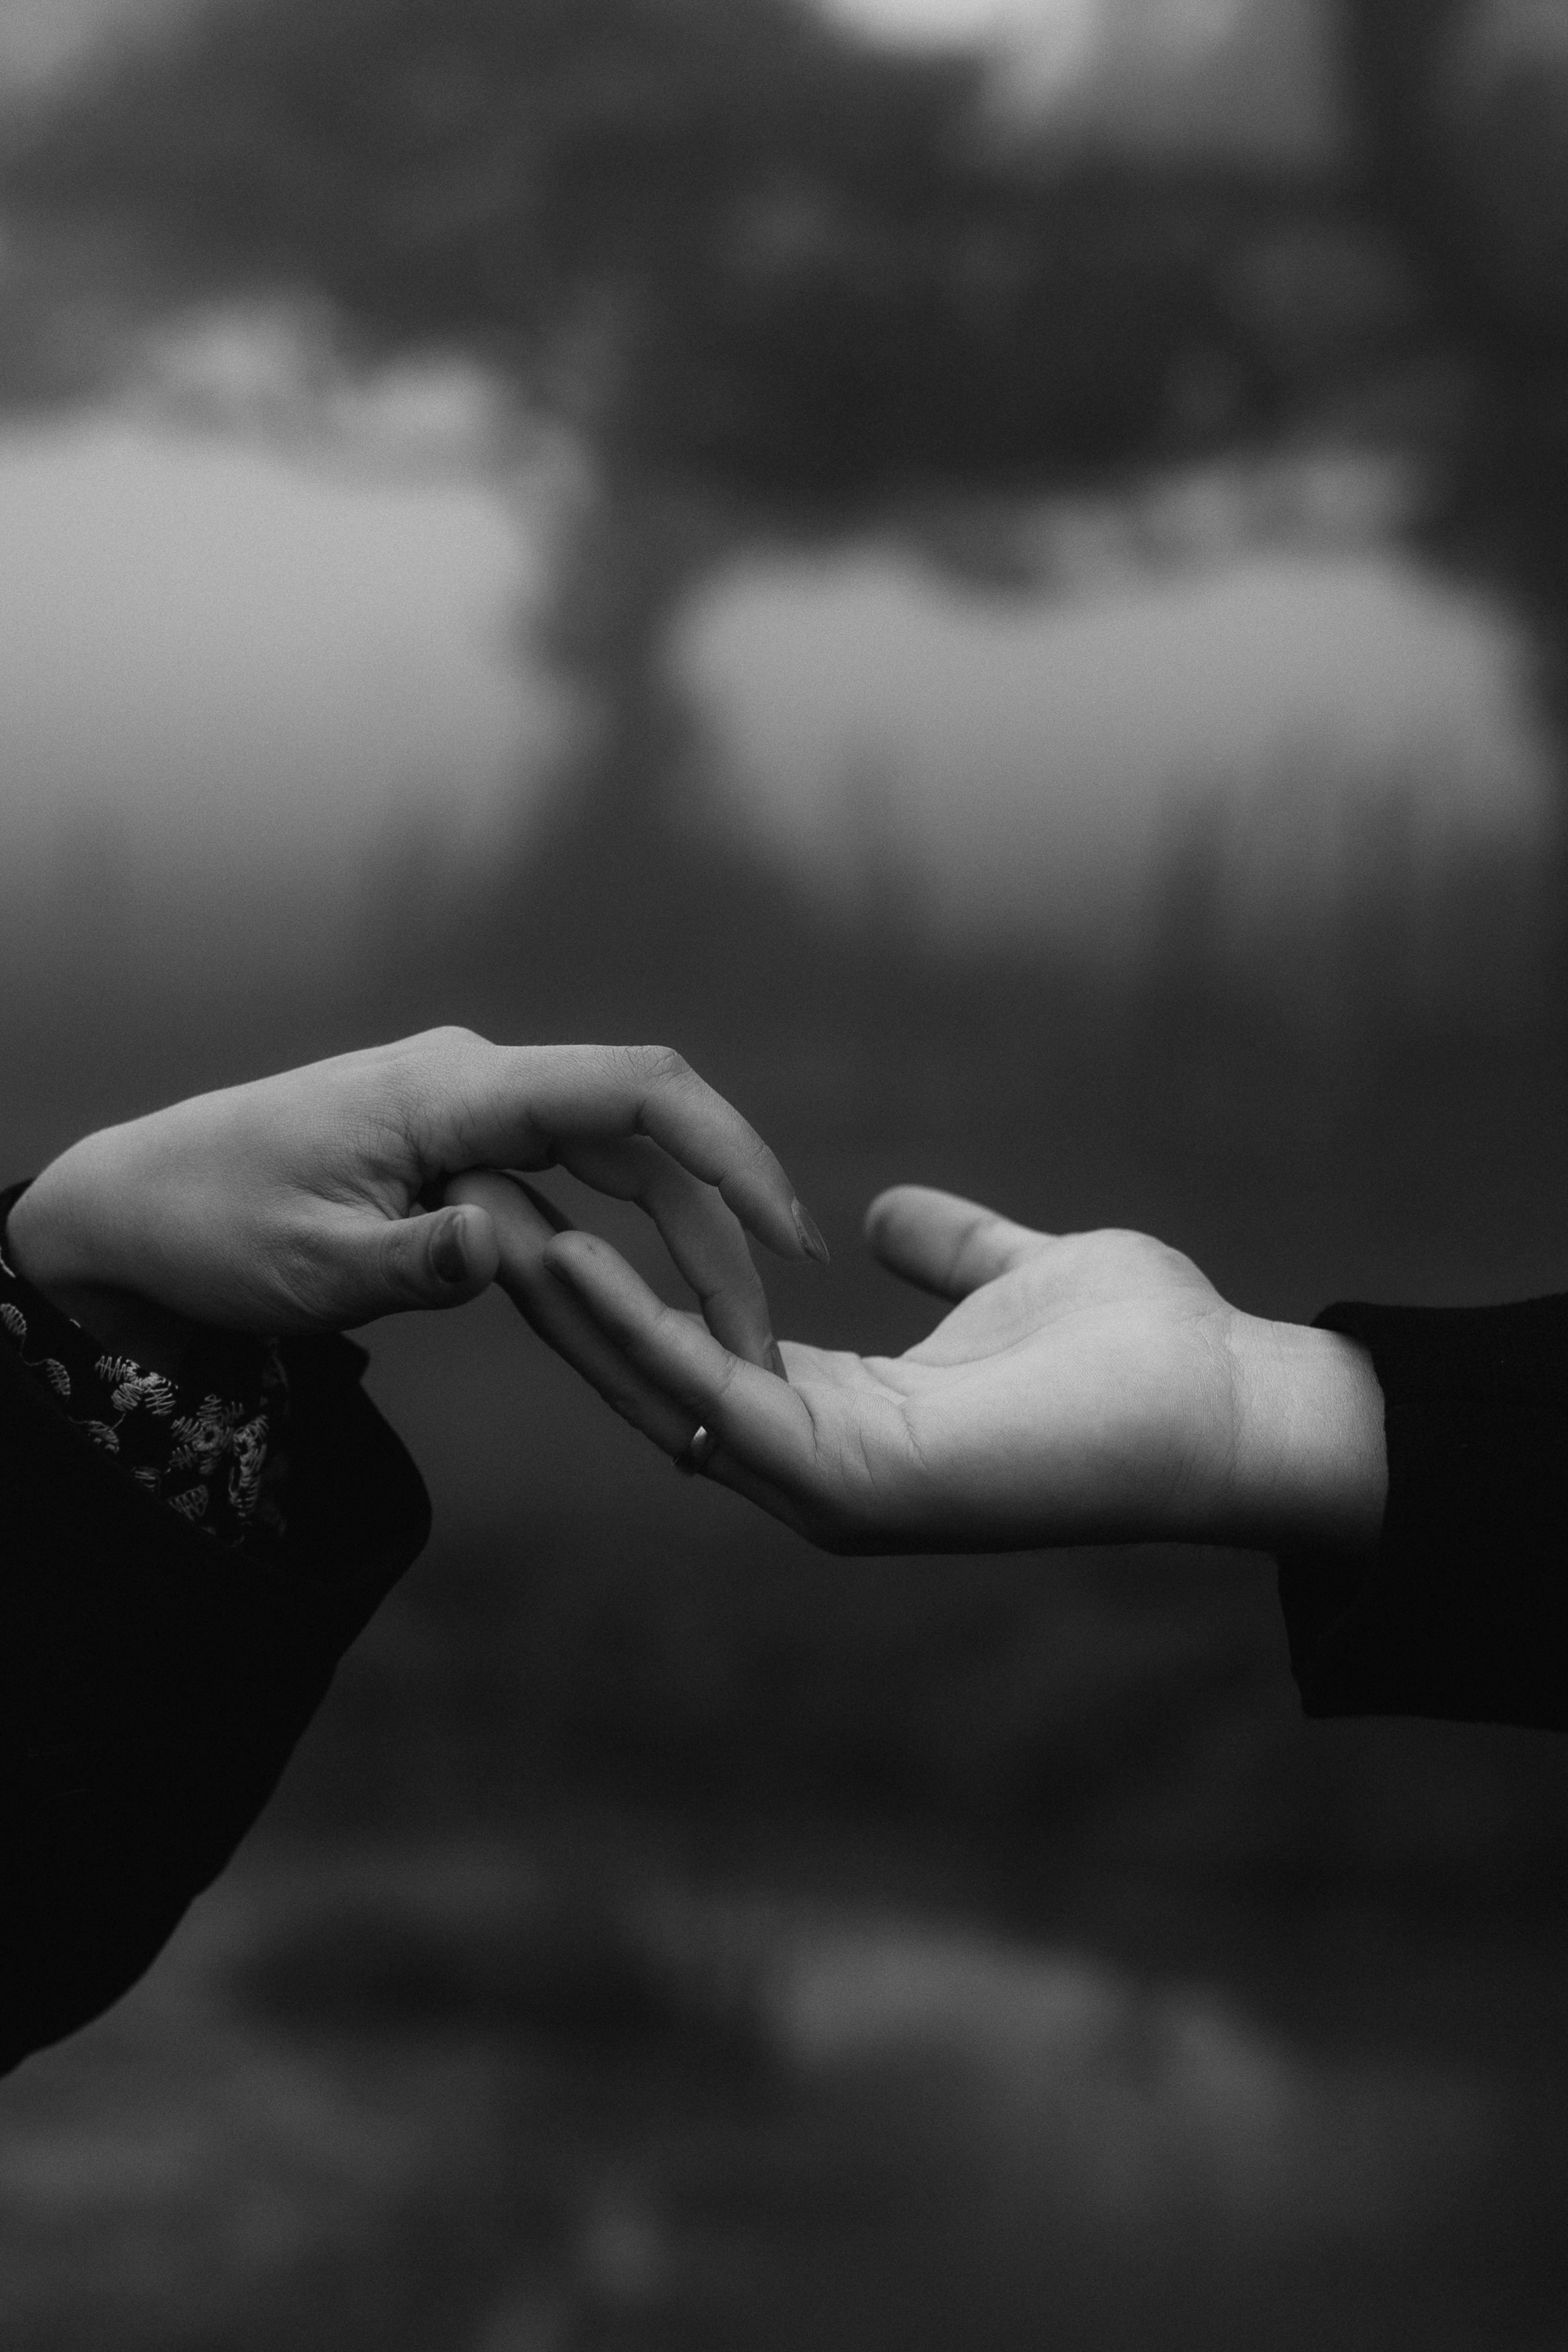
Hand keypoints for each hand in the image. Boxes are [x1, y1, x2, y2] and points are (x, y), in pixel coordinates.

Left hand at [5, 1031, 825, 1374]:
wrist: (138, 1206)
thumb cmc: (213, 1229)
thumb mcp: (305, 1267)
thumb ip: (413, 1261)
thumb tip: (505, 1253)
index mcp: (451, 1091)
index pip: (631, 1092)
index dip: (727, 1149)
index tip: (787, 1230)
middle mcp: (478, 1084)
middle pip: (645, 1137)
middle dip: (720, 1230)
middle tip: (765, 1335)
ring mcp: (475, 1113)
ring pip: (619, 1166)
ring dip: (680, 1244)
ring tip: (729, 1339)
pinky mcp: (466, 1151)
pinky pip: (571, 1189)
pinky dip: (622, 1246)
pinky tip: (659, 1309)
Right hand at [501, 1183, 1387, 1556]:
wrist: (1237, 1402)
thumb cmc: (1149, 1350)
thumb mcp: (1015, 1272)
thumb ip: (948, 1246)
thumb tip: (884, 1215)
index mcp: (851, 1415)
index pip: (703, 1353)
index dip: (627, 1287)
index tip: (557, 1204)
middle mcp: (821, 1464)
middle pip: (654, 1382)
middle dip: (565, 1307)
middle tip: (477, 1218)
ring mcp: (828, 1488)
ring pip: (658, 1397)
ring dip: (571, 1318)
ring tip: (491, 1229)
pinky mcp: (847, 1485)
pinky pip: (710, 1402)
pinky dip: (635, 1334)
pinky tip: (574, 1262)